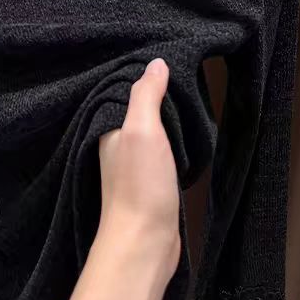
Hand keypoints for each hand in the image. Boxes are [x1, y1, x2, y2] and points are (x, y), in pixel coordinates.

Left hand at [97, 58, 180, 288]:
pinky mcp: (149, 182)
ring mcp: (133, 164)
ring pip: (150, 130)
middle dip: (157, 94)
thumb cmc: (140, 185)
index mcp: (109, 127)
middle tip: (187, 74)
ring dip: (167, 118)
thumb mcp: (143, 130)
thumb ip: (146, 95)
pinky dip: (173, 140)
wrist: (144, 242)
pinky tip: (188, 134)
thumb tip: (156, 63)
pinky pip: (161, 150)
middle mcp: (117, 143)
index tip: (170, 57)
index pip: (124, 90)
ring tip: (191, 98)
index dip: (143, 75)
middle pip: (137, 109)